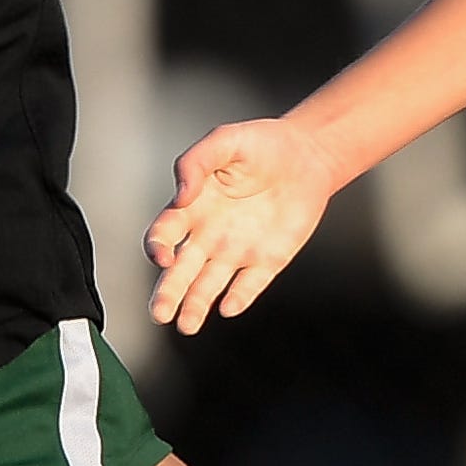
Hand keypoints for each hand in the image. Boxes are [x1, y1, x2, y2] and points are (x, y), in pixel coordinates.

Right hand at [145, 117, 339, 332]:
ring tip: (187, 325)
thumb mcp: (225, 140)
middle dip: (168, 293)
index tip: (164, 256)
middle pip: (181, 272)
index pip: (163, 235)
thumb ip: (196, 162)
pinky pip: (249, 284)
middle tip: (159, 314)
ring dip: (196, 306)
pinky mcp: (266, 260)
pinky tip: (230, 306)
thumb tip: (182, 195)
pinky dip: (239, 297)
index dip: (157, 248)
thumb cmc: (261, 144)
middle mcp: (208, 235)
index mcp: (192, 208)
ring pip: (209, 286)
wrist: (307, 154)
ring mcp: (236, 250)